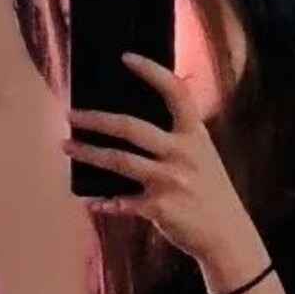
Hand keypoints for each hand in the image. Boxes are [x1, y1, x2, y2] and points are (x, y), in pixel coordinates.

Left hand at [61, 52, 252, 262]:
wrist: (228, 235)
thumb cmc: (211, 194)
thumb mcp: (204, 157)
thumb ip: (179, 138)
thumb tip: (138, 125)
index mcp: (195, 135)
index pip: (174, 91)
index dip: (151, 71)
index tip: (125, 57)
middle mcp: (182, 153)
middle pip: (131, 127)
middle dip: (95, 119)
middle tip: (70, 115)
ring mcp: (171, 181)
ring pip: (119, 161)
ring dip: (88, 153)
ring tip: (66, 146)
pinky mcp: (160, 208)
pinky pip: (123, 202)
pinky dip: (105, 202)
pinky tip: (91, 201)